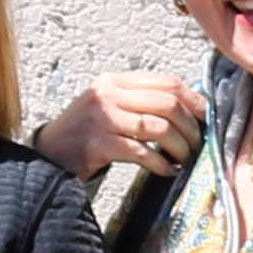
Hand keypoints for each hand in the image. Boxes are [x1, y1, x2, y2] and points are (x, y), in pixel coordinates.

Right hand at [36, 72, 207, 179]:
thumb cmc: (84, 135)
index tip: (205, 117)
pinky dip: (161, 164)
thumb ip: (139, 102)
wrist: (47, 156)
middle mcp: (107, 94)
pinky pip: (142, 153)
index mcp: (114, 81)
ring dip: (179, 146)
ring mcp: (101, 118)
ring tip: (184, 158)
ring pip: (158, 128)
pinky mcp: (98, 144)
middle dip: (189, 126)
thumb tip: (188, 110)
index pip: (165, 82)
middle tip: (197, 144)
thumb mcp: (109, 108)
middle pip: (166, 104)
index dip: (193, 99)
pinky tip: (167, 171)